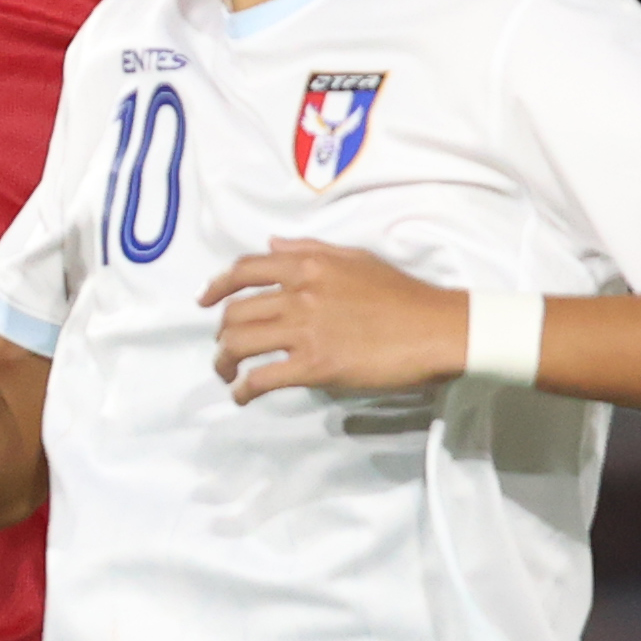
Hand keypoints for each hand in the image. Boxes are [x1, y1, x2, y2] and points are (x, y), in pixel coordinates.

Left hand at [200, 239, 465, 403]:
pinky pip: (261, 379)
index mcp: (308, 265)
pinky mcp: (315, 365)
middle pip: (235, 312)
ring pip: (239, 344)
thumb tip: (274, 244)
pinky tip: (243, 396)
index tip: (205, 302)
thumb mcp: (356, 258)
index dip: (216, 286)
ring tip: (227, 374)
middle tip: (226, 349)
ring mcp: (305, 330)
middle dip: (222, 333)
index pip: (245, 270)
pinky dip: (243, 390)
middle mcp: (299, 293)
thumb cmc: (402, 294)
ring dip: (224, 362)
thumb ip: (311, 250)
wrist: (435, 328)